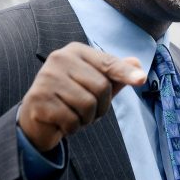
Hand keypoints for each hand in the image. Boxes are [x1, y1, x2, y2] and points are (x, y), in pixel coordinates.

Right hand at [18, 42, 146, 151]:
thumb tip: (137, 64)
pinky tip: (61, 122)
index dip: (125, 73)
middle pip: (101, 87)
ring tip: (74, 115)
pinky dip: (71, 128)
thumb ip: (115, 74)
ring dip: (86, 119)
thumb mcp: (95, 84)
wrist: (37, 117)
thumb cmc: (71, 97)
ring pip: (87, 105)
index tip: (141, 80)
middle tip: (87, 111)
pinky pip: (71, 120)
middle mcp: (59, 59)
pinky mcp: (38, 99)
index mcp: (76, 51)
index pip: (107, 63)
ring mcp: (47, 78)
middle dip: (101, 107)